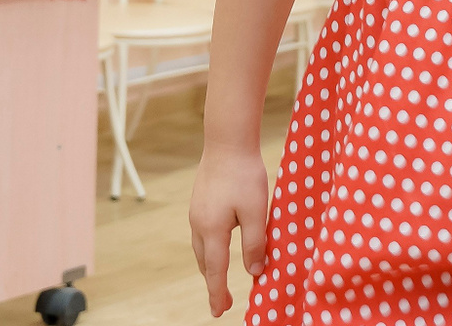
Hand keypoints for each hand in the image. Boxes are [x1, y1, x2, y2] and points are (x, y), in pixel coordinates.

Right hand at [189, 144, 269, 317]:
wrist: (227, 141)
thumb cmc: (245, 175)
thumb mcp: (256, 211)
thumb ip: (254, 243)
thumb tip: (254, 271)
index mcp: (212, 230)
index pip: (216, 271)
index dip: (218, 293)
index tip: (219, 312)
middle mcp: (199, 225)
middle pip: (205, 263)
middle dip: (213, 283)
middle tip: (223, 302)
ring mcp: (196, 213)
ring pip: (201, 249)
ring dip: (210, 267)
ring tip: (219, 279)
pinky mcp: (199, 203)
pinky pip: (201, 235)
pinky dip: (209, 249)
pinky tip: (217, 246)